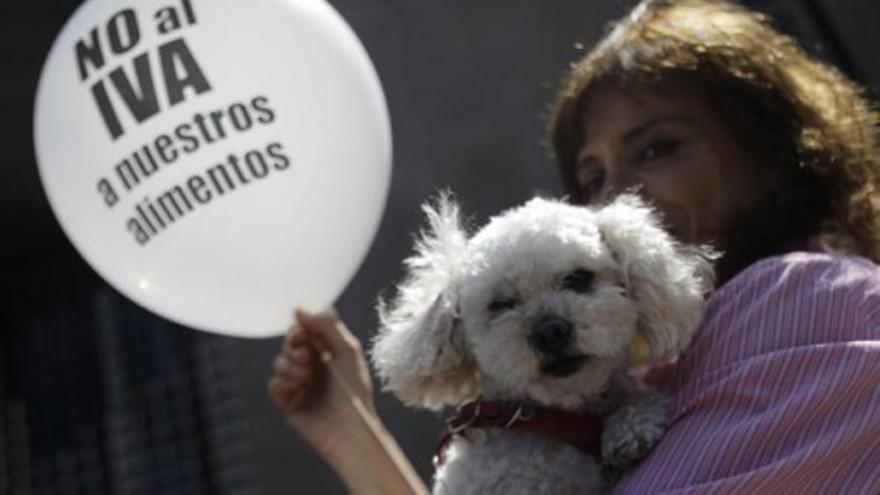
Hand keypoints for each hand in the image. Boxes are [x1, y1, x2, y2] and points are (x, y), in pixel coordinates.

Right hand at [267, 309, 374, 459]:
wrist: (351, 427)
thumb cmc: (355, 389)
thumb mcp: (347, 350)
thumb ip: (327, 326)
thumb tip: (299, 309)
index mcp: (325, 351)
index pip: (304, 331)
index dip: (299, 328)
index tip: (301, 332)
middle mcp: (311, 366)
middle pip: (289, 345)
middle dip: (293, 347)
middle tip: (306, 356)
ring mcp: (298, 384)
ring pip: (279, 364)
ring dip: (289, 366)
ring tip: (306, 376)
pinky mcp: (289, 403)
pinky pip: (274, 386)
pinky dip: (282, 384)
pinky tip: (297, 388)